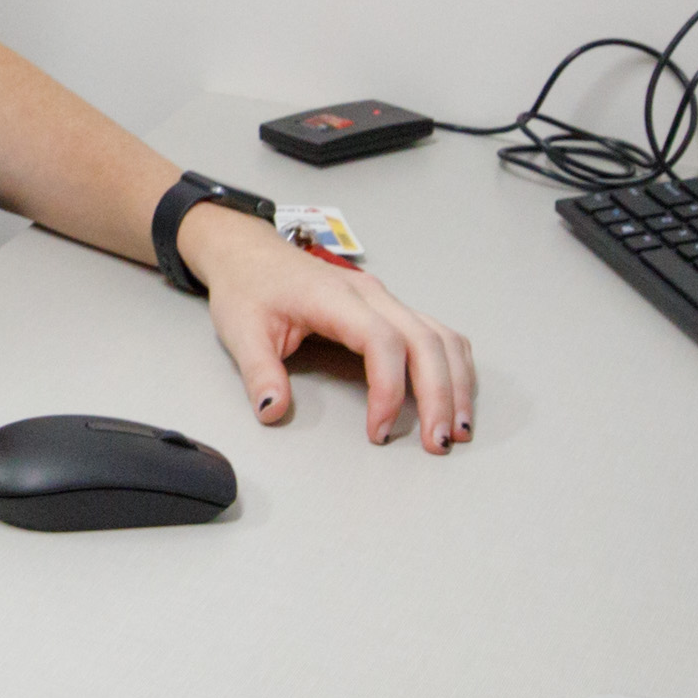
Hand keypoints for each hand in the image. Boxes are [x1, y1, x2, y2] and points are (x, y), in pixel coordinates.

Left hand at [184, 204, 477, 451]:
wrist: (251, 254)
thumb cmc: (249, 287)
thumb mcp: (240, 330)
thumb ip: (259, 372)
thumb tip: (273, 411)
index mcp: (334, 297)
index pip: (382, 340)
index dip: (388, 388)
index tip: (378, 430)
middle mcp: (371, 295)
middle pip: (425, 341)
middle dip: (438, 395)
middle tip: (438, 442)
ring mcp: (386, 300)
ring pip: (441, 336)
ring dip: (456, 383)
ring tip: (458, 429)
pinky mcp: (391, 309)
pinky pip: (437, 334)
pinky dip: (453, 366)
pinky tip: (456, 397)